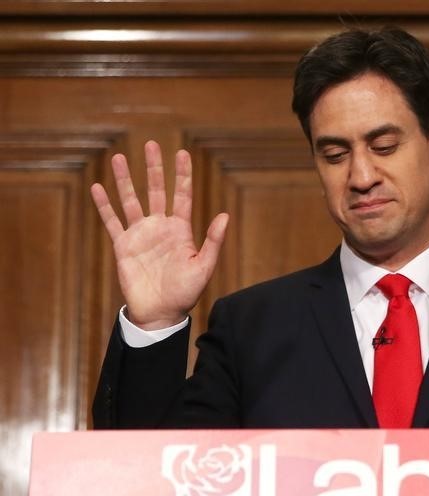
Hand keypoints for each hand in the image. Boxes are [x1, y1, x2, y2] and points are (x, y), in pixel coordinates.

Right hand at [90, 140, 228, 329]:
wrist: (161, 312)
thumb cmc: (185, 292)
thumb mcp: (204, 266)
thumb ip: (213, 241)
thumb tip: (224, 216)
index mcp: (181, 230)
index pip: (182, 196)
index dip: (182, 175)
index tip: (182, 153)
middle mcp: (160, 226)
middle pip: (156, 191)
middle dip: (154, 168)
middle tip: (151, 144)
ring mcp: (140, 234)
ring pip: (131, 200)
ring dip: (125, 180)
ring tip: (119, 157)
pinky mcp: (123, 245)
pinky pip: (112, 221)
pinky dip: (104, 205)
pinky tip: (97, 187)